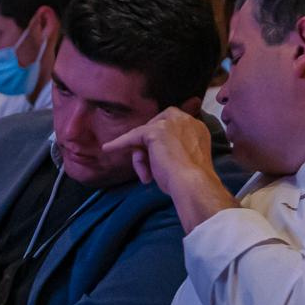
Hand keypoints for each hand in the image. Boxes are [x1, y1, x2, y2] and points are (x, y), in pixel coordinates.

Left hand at [103, 109, 237, 229]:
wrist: (193, 184)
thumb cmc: (190, 180)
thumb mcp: (184, 159)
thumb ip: (173, 149)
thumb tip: (154, 151)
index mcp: (196, 127)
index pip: (171, 126)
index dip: (161, 140)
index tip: (154, 155)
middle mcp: (185, 120)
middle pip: (156, 127)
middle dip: (148, 145)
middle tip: (150, 166)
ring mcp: (170, 123)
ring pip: (144, 135)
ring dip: (142, 157)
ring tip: (147, 176)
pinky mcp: (155, 131)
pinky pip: (132, 136)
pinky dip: (119, 144)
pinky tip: (108, 148)